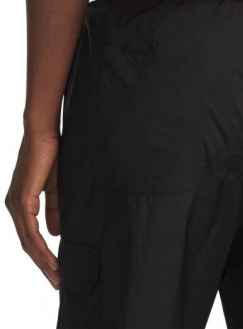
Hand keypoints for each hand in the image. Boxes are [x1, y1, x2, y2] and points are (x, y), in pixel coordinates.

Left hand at [5, 130, 60, 289]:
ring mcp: (16, 204)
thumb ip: (54, 209)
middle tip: (57, 282)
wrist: (43, 132)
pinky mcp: (22, 200)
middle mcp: (13, 206)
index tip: (57, 270)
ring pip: (28, 242)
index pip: (30, 237)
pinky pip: (31, 231)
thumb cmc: (50, 153)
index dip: (43, 255)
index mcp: (20, 203)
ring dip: (43, 261)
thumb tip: (55, 233)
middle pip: (27, 245)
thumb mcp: (55, 186)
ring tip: (57, 276)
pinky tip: (52, 258)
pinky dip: (41, 248)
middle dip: (43, 265)